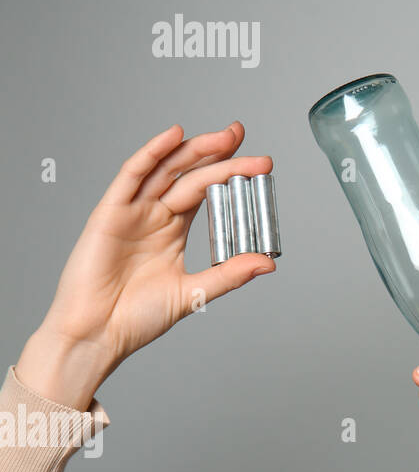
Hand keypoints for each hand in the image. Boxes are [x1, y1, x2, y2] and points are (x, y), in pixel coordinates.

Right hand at [17, 123, 274, 408]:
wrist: (97, 335)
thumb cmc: (136, 318)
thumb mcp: (195, 293)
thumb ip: (229, 275)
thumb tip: (269, 263)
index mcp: (173, 229)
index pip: (206, 191)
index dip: (230, 172)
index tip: (260, 163)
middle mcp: (154, 215)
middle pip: (190, 174)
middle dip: (219, 154)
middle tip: (244, 137)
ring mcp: (132, 211)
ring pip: (167, 169)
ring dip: (195, 149)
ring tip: (226, 136)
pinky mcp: (109, 213)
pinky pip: (132, 176)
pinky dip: (152, 153)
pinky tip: (174, 135)